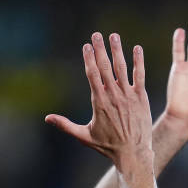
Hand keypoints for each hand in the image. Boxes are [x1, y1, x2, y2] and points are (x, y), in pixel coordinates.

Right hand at [46, 33, 152, 167]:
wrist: (132, 152)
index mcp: (99, 101)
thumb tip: (47, 118)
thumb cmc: (107, 146)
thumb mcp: (84, 136)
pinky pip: (139, 76)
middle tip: (96, 34)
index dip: (89, 58)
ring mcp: (128, 95)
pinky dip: (138, 62)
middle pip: (105, 67)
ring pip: (122, 68)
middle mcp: (113, 95)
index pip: (92, 74)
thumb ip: (65, 125)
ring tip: (114, 36)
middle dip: (100, 49)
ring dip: (117, 50)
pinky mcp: (140, 97)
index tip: (86, 46)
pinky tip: (137, 49)